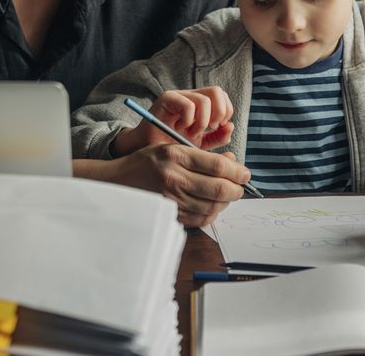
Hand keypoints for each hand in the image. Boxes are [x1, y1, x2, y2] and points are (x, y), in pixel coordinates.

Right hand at [98, 144, 249, 226]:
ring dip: (226, 202)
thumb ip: (202, 155)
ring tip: (228, 195)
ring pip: (212, 206)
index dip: (237, 171)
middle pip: (218, 189)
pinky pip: (201, 218)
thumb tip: (233, 162)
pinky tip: (213, 205)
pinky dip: (213, 213)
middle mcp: (173, 179)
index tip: (245, 173)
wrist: (119, 182)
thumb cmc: (148, 162)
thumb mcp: (172, 147)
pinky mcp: (170, 215)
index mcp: (175, 156)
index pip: (217, 166)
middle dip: (236, 189)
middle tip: (241, 186)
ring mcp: (171, 200)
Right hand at [112, 87, 234, 155]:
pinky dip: (189, 120)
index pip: (222, 97)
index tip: (218, 129)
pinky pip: (187, 104)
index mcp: (201, 105)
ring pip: (204, 99)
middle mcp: (191, 96)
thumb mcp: (200, 145)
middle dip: (219, 113)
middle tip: (209, 129)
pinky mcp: (167, 99)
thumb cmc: (172, 146)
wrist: (147, 150)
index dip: (225, 112)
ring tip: (192, 133)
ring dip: (202, 121)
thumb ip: (217, 137)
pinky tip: (181, 129)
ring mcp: (179, 96)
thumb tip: (230, 126)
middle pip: (217, 91)